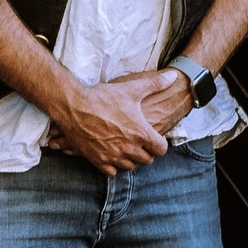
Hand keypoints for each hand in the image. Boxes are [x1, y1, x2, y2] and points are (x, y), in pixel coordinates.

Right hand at [42, 73, 176, 174]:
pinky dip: (112, 166)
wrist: (73, 106)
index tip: (153, 138)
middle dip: (145, 152)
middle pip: (146, 160)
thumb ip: (155, 84)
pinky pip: (111, 172)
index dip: (159, 144)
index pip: (161, 149)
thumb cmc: (103, 98)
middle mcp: (129, 148)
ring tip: (125, 149)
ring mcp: (113, 155)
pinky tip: (110, 154)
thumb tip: (173, 75)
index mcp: (141, 133)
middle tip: (138, 143)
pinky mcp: (97, 159)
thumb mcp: (131, 89)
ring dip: (130, 159)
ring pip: (130, 167)